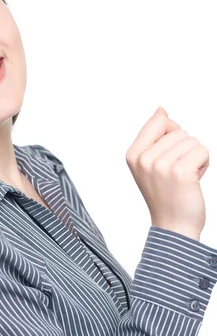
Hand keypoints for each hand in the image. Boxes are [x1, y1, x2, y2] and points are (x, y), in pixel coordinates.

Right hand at [126, 106, 209, 240]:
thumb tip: (161, 110)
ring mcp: (161, 165)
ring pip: (192, 141)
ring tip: (184, 177)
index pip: (159, 121)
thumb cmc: (164, 195)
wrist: (173, 225)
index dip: (171, 134)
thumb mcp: (149, 164)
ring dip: (194, 157)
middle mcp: (144, 159)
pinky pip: (202, 151)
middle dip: (184, 149)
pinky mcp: (180, 172)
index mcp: (133, 154)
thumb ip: (153, 135)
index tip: (168, 155)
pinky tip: (193, 180)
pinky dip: (203, 164)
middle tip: (176, 173)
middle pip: (178, 131)